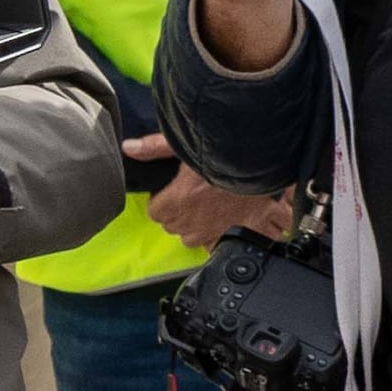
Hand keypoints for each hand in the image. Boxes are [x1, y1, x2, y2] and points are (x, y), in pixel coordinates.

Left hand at [132, 141, 293, 250]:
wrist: (262, 169)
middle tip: (192, 195)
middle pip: (174, 226)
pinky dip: (220, 237)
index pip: (155, 211)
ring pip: (193, 239)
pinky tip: (224, 223)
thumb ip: (155, 147)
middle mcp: (193, 223)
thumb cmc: (226, 157)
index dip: (162, 200)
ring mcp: (215, 232)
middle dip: (179, 214)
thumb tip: (129, 147)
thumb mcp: (184, 144)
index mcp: (177, 202)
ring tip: (206, 209)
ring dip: (196, 227)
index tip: (171, 192)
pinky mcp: (235, 236)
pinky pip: (218, 246)